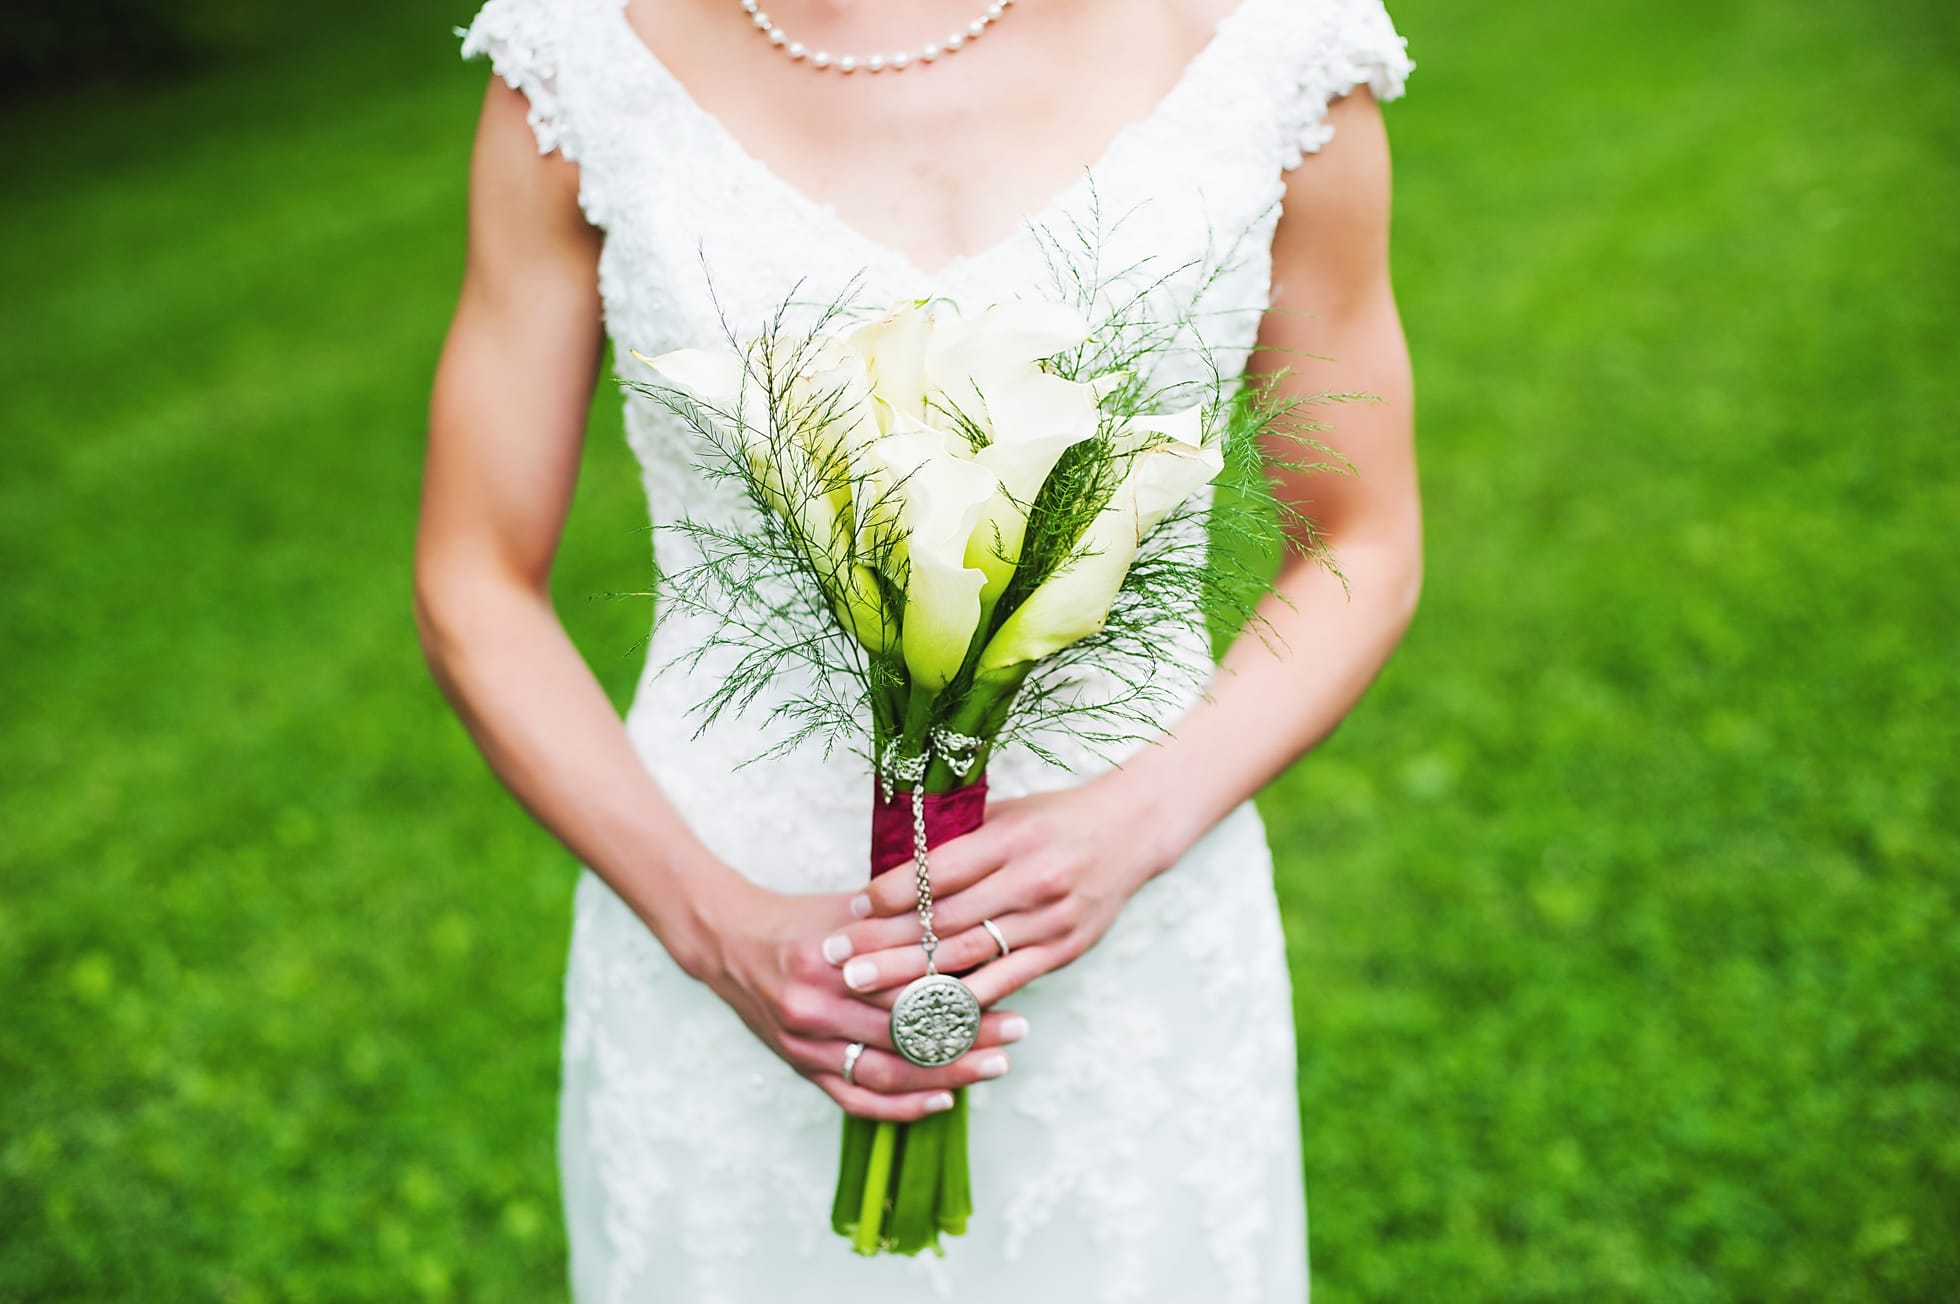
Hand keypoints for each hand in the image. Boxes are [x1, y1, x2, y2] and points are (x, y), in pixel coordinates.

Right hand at [693, 873, 1028, 1121]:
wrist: (727, 942)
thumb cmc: (799, 920)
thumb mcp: (848, 910)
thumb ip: (902, 921)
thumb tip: (974, 928)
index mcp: (829, 959)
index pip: (908, 981)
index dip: (961, 986)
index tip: (1009, 983)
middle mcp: (814, 1006)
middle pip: (905, 1030)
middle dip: (968, 1033)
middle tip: (1018, 1030)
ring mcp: (804, 1044)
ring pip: (888, 1072)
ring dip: (947, 1074)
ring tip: (995, 1066)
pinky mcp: (799, 1067)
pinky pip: (857, 1099)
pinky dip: (902, 1106)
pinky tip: (943, 1099)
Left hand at [815, 772, 1183, 1007]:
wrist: (1130, 832)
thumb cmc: (1053, 820)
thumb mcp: (1004, 814)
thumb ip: (954, 840)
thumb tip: (889, 871)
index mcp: (1011, 838)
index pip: (939, 871)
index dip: (892, 893)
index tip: (853, 907)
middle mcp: (1031, 880)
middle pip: (946, 921)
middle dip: (886, 944)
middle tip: (840, 963)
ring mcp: (1050, 920)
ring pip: (970, 957)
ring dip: (914, 978)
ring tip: (869, 990)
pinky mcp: (1064, 951)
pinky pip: (1006, 983)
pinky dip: (966, 1002)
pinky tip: (928, 1013)